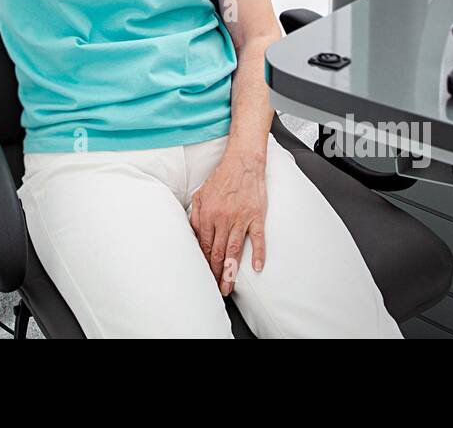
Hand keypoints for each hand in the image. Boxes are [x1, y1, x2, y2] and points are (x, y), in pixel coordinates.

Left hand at [190, 149, 267, 294]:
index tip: (205, 277)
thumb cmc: (221, 179)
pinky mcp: (257, 216)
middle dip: (217, 274)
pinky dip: (258, 254)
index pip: (205, 246)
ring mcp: (241, 218)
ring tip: (229, 286)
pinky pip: (258, 238)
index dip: (205, 264)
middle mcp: (224, 219)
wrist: (242, 162)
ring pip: (235, 250)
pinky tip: (257, 268)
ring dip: (231, 271)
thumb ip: (196, 217)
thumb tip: (193, 237)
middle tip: (218, 290)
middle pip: (219, 252)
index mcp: (208, 215)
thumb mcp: (200, 195)